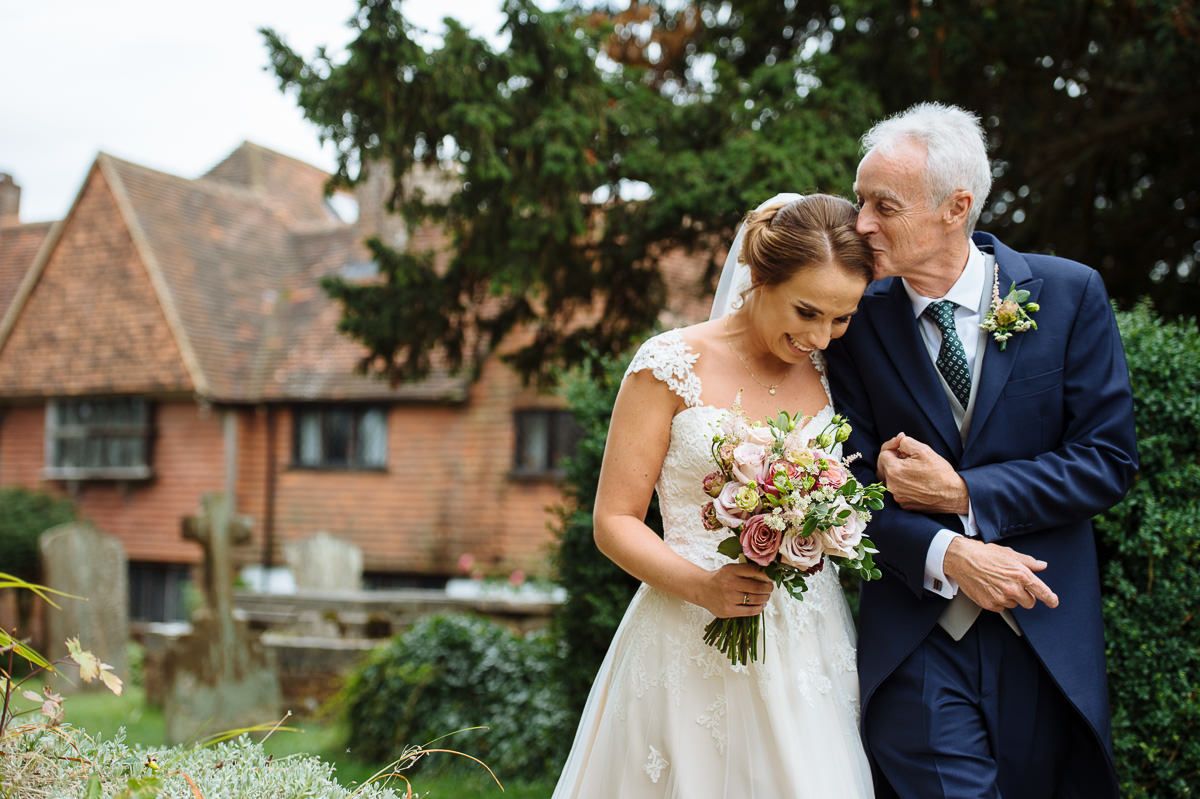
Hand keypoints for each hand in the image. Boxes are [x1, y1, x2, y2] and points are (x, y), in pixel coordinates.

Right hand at [694, 563, 773, 617]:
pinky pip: (750, 611)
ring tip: (766, 597)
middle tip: (770, 588)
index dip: (767, 576)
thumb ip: (746, 570)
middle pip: (758, 587)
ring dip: (765, 598)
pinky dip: (759, 608)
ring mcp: (729, 598)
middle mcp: (730, 584)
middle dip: (768, 588)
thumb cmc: (720, 578)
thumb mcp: (731, 569)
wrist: (702, 589)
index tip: (771, 578)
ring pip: (756, 600)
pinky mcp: (728, 611)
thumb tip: (767, 573)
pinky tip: (760, 605)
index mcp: (731, 570)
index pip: (755, 571)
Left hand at [877, 433, 969, 514]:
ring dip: (897, 470)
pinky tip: (914, 479)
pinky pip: (897, 489)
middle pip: (883, 467)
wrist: (953, 495)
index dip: (892, 447)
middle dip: (892, 458)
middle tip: (905, 455)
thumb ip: (906, 442)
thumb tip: (899, 441)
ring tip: (911, 466)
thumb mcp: (924, 450)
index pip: (883, 454)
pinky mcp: (903, 504)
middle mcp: (892, 486)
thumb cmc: (940, 473)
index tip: (902, 446)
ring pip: (890, 479)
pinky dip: (902, 483)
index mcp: (894, 471)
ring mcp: (897, 496)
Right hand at [943, 537, 1059, 610]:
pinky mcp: (989, 604)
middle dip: (1025, 596)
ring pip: (1014, 605)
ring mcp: (1001, 598)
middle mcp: (1012, 588)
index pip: (1042, 592)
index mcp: (1021, 575)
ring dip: (1010, 598)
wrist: (962, 559)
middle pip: (1029, 602)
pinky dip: (997, 601)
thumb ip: (1028, 562)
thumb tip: (1041, 566)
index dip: (1050, 599)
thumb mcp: (1009, 553)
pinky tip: (990, 589)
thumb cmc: (984, 554)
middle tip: (1014, 586)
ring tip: (997, 584)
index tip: (1053, 602)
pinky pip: (1000, 608)